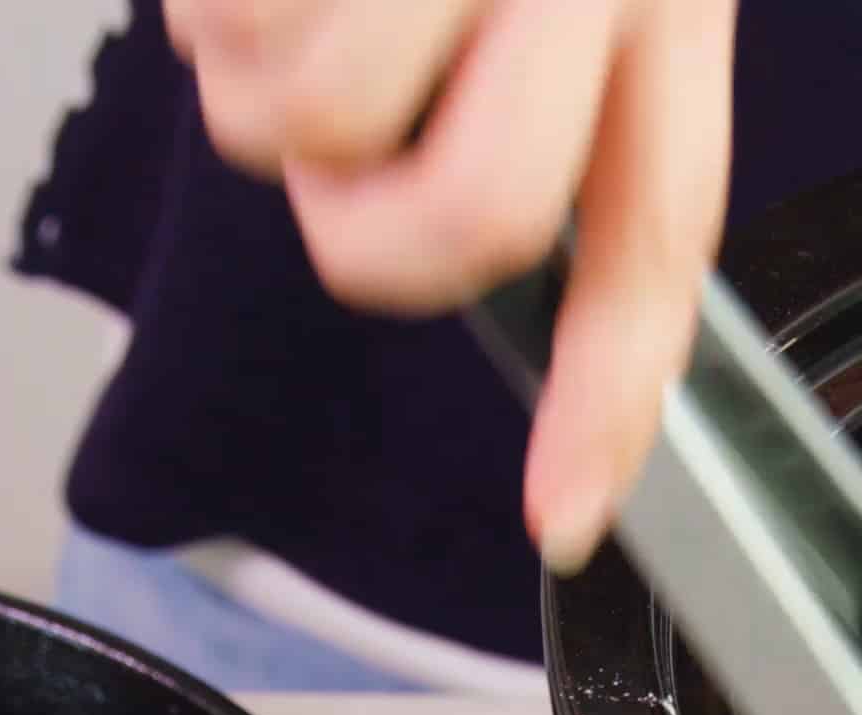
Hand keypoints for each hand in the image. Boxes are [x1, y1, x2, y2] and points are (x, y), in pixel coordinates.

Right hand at [167, 0, 737, 570]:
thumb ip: (561, 111)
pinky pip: (220, 47)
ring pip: (312, 136)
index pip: (651, 245)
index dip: (608, 400)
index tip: (568, 516)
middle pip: (469, 220)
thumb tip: (498, 282)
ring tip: (306, 1)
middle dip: (372, 231)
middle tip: (352, 156)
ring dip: (265, 91)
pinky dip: (211, 21)